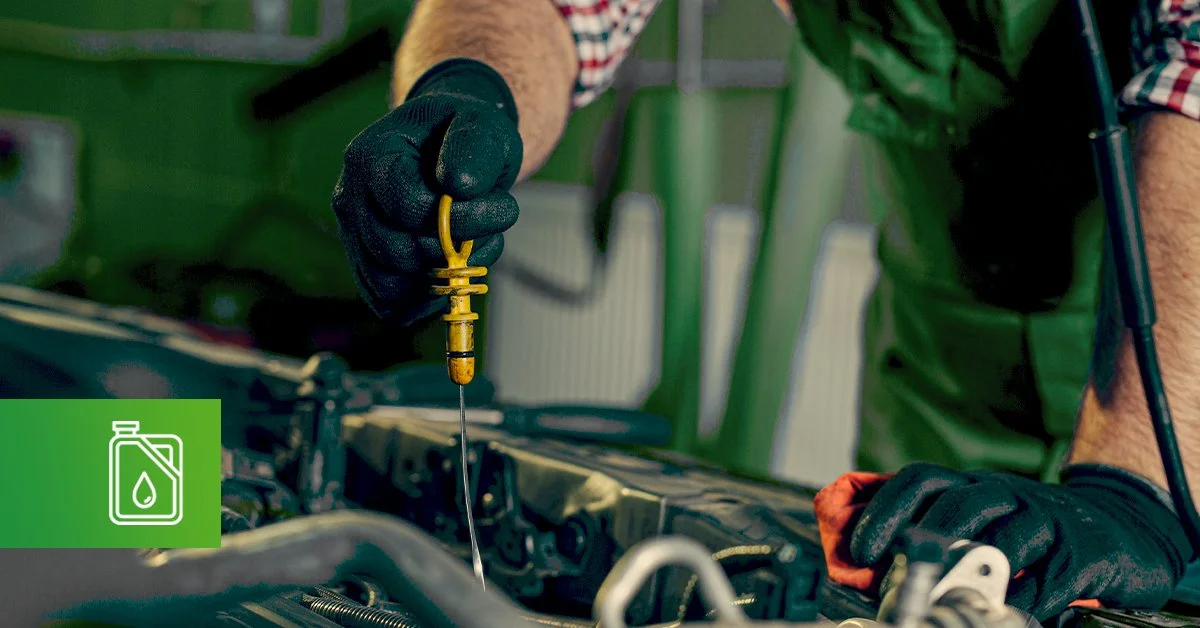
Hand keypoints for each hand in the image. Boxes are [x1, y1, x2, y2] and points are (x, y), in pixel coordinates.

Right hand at [332, 58, 522, 323]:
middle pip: (397, 252)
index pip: (405, 207)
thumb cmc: (467, 135)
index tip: (504, 208)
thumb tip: (458, 187)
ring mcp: (355, 236)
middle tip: (494, 228)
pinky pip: (391, 304)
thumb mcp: (483, 125)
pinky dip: (429, 298)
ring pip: (390, 286)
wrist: (454, 148)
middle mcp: (351, 198)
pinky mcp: (368, 266)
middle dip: (457, 250)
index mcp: (371, 156)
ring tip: (476, 247)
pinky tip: (456, 268)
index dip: (458, 219)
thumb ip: (475, 147)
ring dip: (444, 278)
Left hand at [848, 463, 1193, 619]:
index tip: (859, 549)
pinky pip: (1050, 578)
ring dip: (971, 574)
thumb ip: (933, 530)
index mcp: (973, 485)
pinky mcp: (1085, 551)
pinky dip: (1023, 600)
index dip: (885, 510)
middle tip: (899, 578)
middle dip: (923, 541)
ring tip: (944, 600)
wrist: (1124, 527)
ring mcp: (1049, 519)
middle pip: (960, 505)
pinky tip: (1004, 613)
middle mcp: (1008, 493)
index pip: (920, 480)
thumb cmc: (1033, 530)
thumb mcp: (984, 518)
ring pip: (1006, 541)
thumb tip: (863, 558)